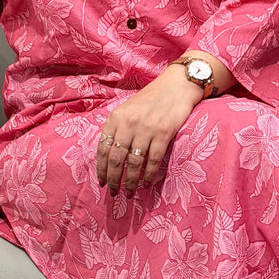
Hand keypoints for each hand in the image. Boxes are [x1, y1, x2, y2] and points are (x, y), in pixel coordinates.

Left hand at [97, 67, 203, 194]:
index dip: (101, 169)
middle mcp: (128, 123)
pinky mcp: (164, 132)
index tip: (102, 182)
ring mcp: (146, 128)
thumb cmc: (151, 99)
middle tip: (114, 193)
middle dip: (114, 179)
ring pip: (134, 162)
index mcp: (116, 118)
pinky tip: (146, 183)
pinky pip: (153, 160)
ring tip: (130, 192)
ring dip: (131, 181)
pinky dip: (149, 174)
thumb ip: (118, 128)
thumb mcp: (128, 109)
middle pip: (116, 158)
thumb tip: (109, 156)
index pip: (103, 149)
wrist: (177, 85)